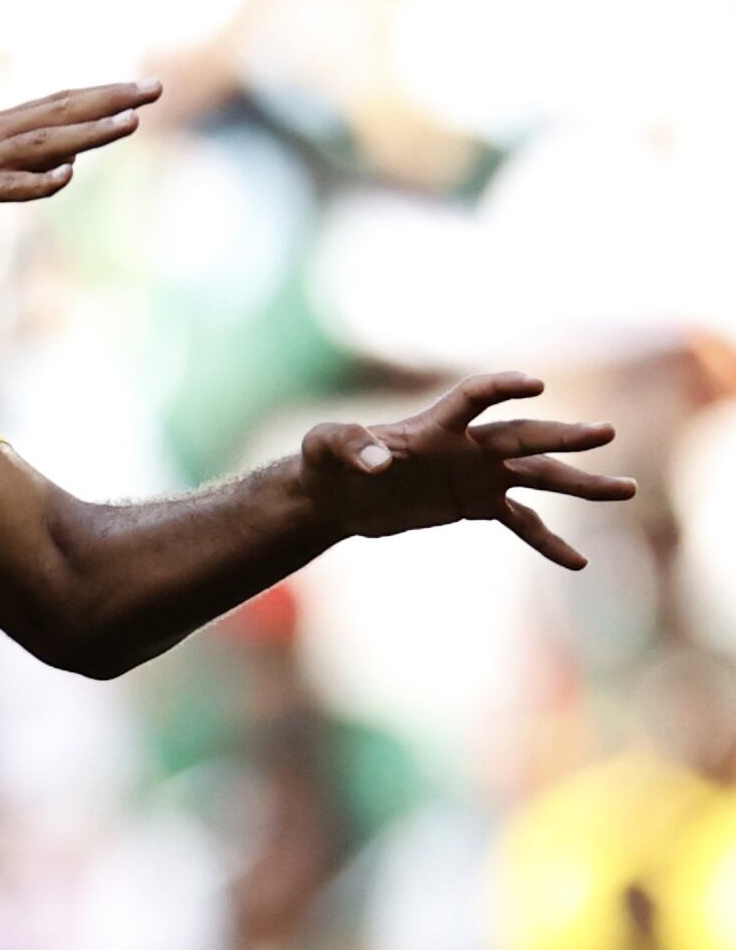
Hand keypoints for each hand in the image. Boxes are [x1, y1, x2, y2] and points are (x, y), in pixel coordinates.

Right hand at [0, 80, 161, 287]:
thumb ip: (24, 165)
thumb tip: (66, 162)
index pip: (57, 105)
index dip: (101, 95)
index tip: (142, 89)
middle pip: (56, 113)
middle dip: (107, 100)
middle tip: (152, 90)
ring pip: (39, 144)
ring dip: (86, 134)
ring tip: (128, 125)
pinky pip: (4, 187)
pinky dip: (34, 182)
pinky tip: (65, 178)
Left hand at [298, 373, 636, 567]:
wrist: (336, 495)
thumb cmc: (328, 462)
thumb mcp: (324, 447)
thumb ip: (349, 445)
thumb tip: (377, 464)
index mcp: (433, 426)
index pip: (473, 400)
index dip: (499, 389)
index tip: (533, 386)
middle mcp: (466, 446)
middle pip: (522, 436)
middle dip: (562, 436)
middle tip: (607, 434)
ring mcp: (476, 475)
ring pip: (538, 476)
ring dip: (579, 483)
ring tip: (625, 491)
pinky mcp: (475, 505)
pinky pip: (521, 522)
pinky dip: (548, 540)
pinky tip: (578, 562)